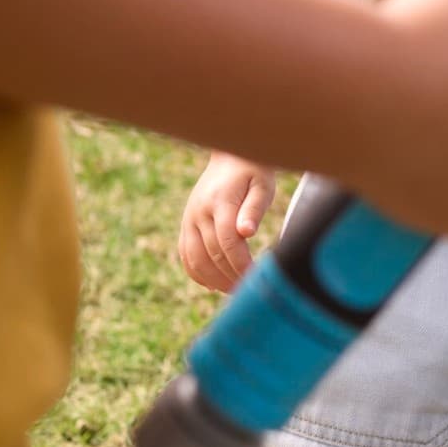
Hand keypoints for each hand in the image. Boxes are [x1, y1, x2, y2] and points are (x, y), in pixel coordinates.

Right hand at [178, 153, 276, 292]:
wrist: (230, 155)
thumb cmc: (253, 170)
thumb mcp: (262, 184)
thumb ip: (254, 208)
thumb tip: (246, 232)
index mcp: (220, 201)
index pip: (227, 242)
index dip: (241, 264)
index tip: (255, 277)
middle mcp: (199, 212)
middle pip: (212, 254)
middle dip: (230, 276)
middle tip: (248, 290)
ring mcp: (189, 219)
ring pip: (194, 259)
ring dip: (213, 280)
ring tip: (233, 290)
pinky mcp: (186, 224)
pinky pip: (185, 254)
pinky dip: (197, 273)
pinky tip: (213, 284)